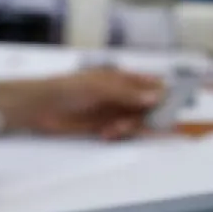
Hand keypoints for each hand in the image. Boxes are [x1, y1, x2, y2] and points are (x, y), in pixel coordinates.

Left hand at [0, 69, 165, 139]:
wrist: (38, 106)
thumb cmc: (69, 88)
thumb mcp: (100, 87)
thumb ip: (128, 93)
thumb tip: (157, 97)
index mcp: (124, 78)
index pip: (153, 84)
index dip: (165, 94)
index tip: (173, 108)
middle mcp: (122, 94)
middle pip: (149, 106)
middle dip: (148, 116)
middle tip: (139, 123)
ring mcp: (113, 110)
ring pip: (136, 121)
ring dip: (131, 126)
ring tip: (114, 129)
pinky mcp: (103, 126)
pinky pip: (121, 131)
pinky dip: (119, 134)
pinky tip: (106, 134)